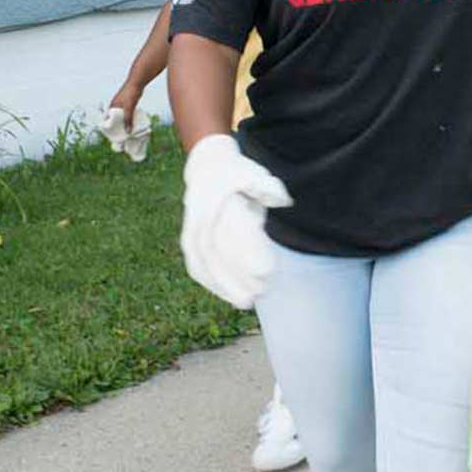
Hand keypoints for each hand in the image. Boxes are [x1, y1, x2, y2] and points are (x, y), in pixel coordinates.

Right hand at [107, 82, 143, 132]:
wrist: (137, 81)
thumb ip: (128, 119)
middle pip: (114, 119)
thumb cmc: (131, 93)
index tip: (113, 135)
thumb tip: (128, 132)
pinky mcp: (127, 102)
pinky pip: (127, 112)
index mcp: (112, 107)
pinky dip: (129, 117)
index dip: (109, 127)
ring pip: (122, 116)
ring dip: (124, 122)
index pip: (107, 119)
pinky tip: (133, 121)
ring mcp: (121, 104)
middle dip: (118, 126)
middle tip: (122, 135)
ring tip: (128, 130)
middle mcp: (115, 106)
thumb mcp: (129, 108)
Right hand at [180, 135, 291, 308]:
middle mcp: (199, 218)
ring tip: (246, 302)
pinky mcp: (189, 242)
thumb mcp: (254, 174)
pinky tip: (229, 297)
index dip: (248, 256)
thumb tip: (282, 201)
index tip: (267, 272)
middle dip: (237, 278)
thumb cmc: (237, 173)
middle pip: (216, 254)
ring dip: (224, 286)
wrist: (208, 168)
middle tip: (261, 293)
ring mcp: (190, 231)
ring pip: (203, 265)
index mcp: (215, 201)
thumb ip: (268, 189)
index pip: (231, 234)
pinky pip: (197, 267)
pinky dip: (212, 284)